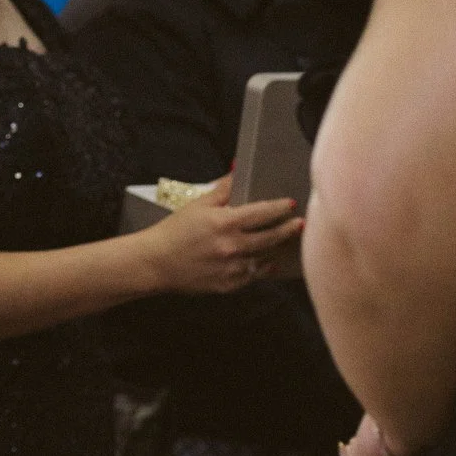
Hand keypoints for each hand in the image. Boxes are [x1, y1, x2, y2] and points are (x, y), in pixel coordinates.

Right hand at [141, 188, 304, 295]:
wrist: (155, 263)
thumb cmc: (174, 232)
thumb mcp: (197, 204)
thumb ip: (222, 189)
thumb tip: (238, 170)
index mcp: (225, 223)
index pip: (263, 212)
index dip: (280, 208)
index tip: (291, 204)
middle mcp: (232, 246)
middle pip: (271, 237)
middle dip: (288, 230)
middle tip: (299, 224)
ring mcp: (232, 268)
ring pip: (265, 258)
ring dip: (276, 249)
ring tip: (285, 242)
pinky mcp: (228, 285)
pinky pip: (253, 276)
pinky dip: (262, 268)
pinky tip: (266, 262)